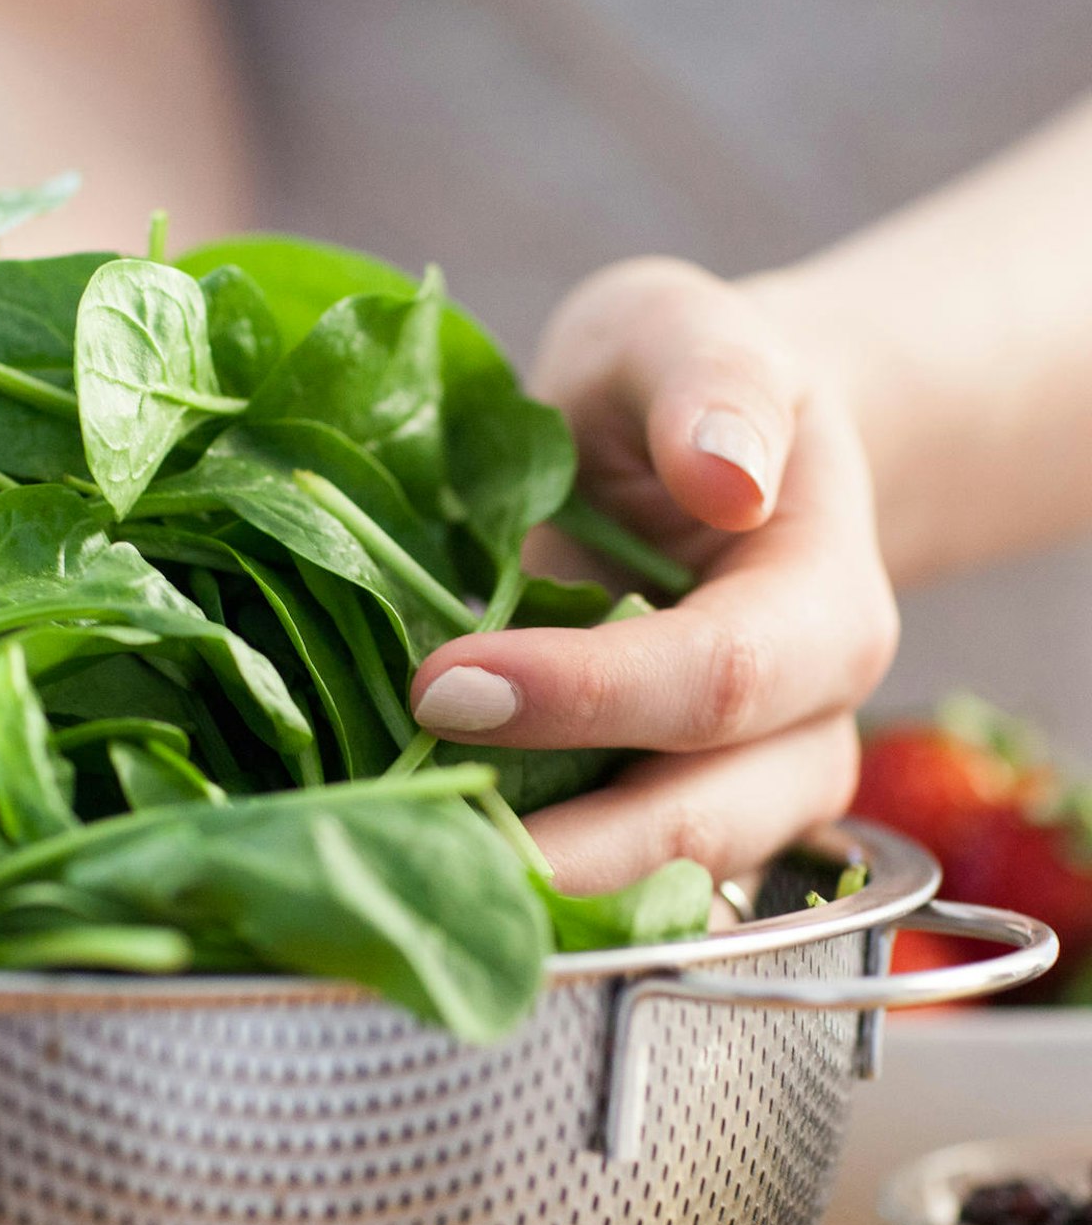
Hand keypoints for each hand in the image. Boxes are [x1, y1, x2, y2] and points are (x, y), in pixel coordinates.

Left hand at [410, 257, 898, 893]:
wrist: (696, 454)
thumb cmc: (679, 384)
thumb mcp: (683, 332)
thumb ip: (710, 379)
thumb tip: (727, 473)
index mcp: (823, 609)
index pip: (716, 680)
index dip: (585, 696)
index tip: (444, 686)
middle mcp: (803, 728)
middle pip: (700, 823)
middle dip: (558, 849)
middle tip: (404, 836)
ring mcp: (740, 796)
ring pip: (657, 886)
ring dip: (532, 892)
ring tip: (400, 874)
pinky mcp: (665, 826)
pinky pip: (611, 887)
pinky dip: (523, 891)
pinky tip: (420, 871)